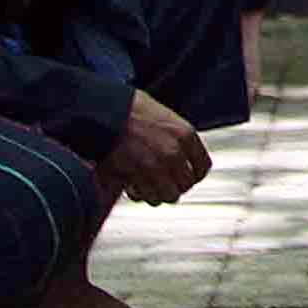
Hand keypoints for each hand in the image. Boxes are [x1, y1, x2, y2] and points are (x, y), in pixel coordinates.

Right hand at [103, 90, 208, 206]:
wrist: (104, 111)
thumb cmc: (132, 110)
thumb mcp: (166, 118)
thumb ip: (178, 139)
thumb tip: (184, 158)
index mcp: (185, 135)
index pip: (202, 168)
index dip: (195, 175)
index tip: (188, 177)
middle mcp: (173, 153)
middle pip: (184, 186)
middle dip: (175, 186)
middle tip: (164, 183)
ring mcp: (154, 166)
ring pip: (166, 197)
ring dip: (157, 193)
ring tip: (147, 185)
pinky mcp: (133, 176)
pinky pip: (144, 197)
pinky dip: (140, 195)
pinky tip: (133, 185)